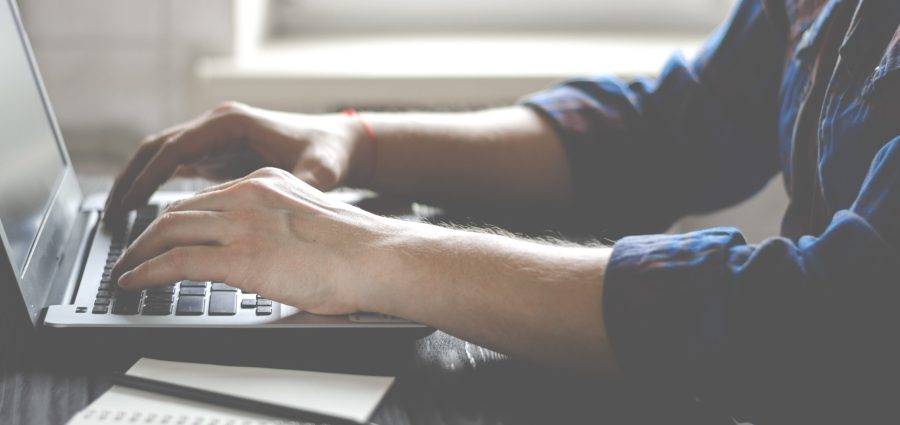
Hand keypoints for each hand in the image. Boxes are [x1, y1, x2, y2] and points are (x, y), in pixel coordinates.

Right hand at [103, 102, 370, 223]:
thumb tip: (295, 200)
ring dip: (139, 183)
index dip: (148, 177)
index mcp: (232, 123)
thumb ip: (303, 184)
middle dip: (131, 180)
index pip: (175, 147)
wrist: (339, 144)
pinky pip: (177, 166)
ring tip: (119, 218)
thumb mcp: (319, 171)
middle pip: (157, 148)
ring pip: (162, 156)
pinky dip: (158, 187)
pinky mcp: (218, 152)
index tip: (128, 205)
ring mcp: (216, 137)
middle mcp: (218, 125)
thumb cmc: (329, 154)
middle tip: (110, 216)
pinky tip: (147, 215)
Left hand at [110, 167, 398, 314]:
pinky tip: (135, 282)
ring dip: (140, 252)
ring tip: (128, 269)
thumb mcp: (312, 221)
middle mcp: (249, 194)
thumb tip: (272, 252)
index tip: (169, 233)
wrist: (378, 257)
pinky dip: (146, 272)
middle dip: (151, 232)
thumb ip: (282, 226)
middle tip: (136, 251)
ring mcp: (242, 223)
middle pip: (180, 209)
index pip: (208, 196)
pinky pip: (174, 261)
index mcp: (269, 183)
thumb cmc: (359, 250)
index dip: (180, 217)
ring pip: (168, 230)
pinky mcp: (238, 256)